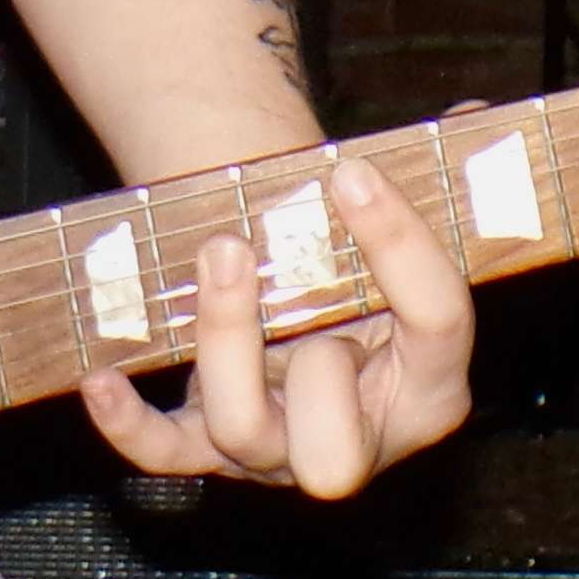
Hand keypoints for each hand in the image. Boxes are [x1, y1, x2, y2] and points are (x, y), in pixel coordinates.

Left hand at [82, 150, 476, 498]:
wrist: (311, 317)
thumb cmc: (366, 272)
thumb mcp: (414, 234)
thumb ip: (446, 183)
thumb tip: (476, 123)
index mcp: (430, 388)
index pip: (438, 323)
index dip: (402, 245)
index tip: (352, 169)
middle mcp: (359, 438)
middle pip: (335, 449)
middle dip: (315, 368)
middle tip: (293, 274)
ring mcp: (277, 453)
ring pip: (244, 433)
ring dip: (224, 343)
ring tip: (217, 250)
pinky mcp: (210, 448)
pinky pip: (165, 455)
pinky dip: (129, 425)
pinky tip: (102, 377)